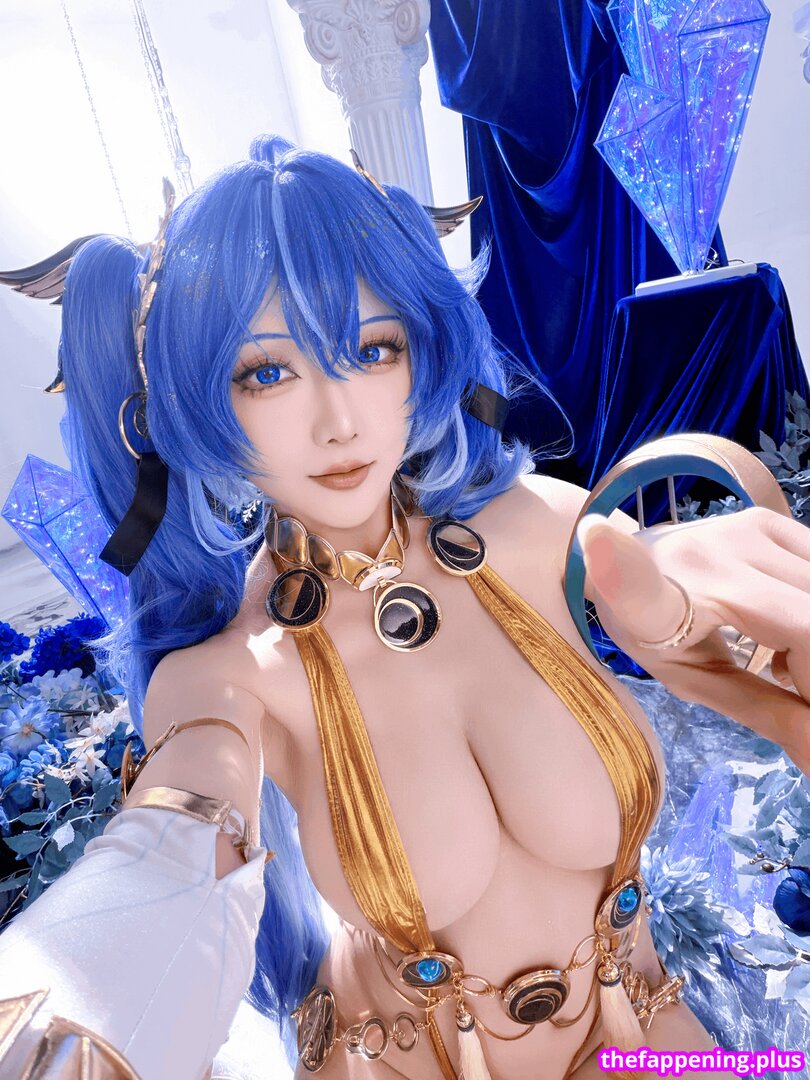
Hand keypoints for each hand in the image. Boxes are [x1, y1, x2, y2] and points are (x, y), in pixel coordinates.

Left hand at [577, 507, 809, 775]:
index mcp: (656, 603)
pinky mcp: (767, 518)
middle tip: (795, 699)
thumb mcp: (696, 682)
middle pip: (809, 624)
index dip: (619, 565)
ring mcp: (739, 529)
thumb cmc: (657, 633)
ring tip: (787, 669)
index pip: (638, 586)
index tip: (594, 538)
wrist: (639, 560)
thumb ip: (766, 715)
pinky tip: (792, 636)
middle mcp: (700, 555)